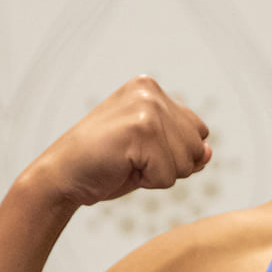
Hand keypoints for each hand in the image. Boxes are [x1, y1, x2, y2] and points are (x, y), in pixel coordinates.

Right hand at [20, 75, 211, 212]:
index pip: (198, 132)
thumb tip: (209, 153)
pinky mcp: (141, 129)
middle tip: (130, 159)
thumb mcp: (150, 154)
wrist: (61, 177)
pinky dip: (147, 182)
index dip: (173, 154)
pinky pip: (168, 175)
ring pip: (185, 163)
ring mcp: (146, 107)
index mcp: (151, 89)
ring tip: (125, 162)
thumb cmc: (104, 165)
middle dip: (168, 165)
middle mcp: (150, 91)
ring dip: (157, 174)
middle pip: (196, 147)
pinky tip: (121, 168)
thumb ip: (181, 149)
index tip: (138, 151)